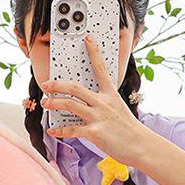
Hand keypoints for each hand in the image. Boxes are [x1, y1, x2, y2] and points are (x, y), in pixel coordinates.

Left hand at [41, 34, 146, 164]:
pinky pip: (72, 129)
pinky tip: (52, 130)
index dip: (94, 52)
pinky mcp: (95, 132)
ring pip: (70, 105)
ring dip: (54, 103)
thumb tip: (84, 104)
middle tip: (46, 85)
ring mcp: (98, 117)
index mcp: (110, 94)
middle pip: (75, 88)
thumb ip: (102, 104)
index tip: (88, 38)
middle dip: (57, 85)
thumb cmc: (128, 129)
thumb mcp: (118, 109)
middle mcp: (103, 103)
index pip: (100, 68)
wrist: (140, 145)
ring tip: (45, 103)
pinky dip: (60, 130)